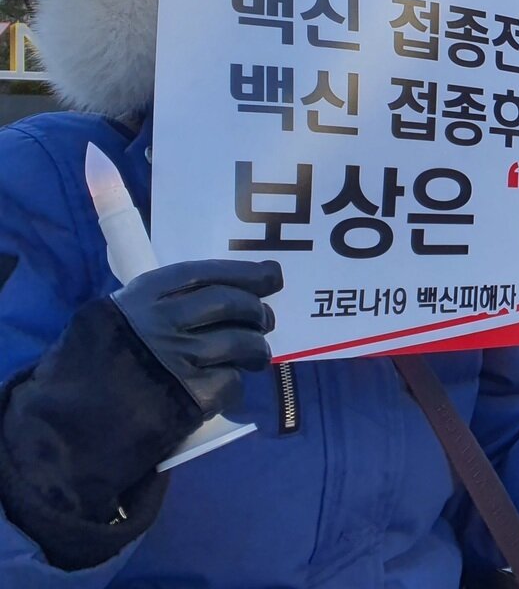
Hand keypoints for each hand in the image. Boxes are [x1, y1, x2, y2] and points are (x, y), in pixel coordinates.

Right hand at [0, 258, 280, 569]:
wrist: (66, 428)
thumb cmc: (91, 369)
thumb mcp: (114, 318)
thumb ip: (159, 304)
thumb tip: (223, 291)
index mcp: (144, 295)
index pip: (207, 273)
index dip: (245, 272)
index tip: (271, 274)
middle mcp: (164, 321)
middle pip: (232, 304)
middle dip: (257, 311)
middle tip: (265, 320)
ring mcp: (179, 357)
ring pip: (242, 343)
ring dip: (257, 350)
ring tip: (257, 356)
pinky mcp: (190, 395)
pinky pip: (232, 381)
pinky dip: (235, 384)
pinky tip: (226, 387)